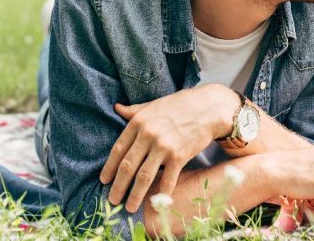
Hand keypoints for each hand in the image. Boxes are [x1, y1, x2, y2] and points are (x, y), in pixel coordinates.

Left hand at [100, 84, 239, 212]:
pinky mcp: (180, 155)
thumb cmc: (181, 105)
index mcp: (139, 122)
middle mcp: (148, 134)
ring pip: (144, 176)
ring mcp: (164, 146)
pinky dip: (161, 193)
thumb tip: (117, 108)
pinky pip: (168, 179)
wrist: (209, 108)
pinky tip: (156, 204)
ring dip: (134, 195)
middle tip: (112, 200)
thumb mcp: (154, 105)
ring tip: (129, 207)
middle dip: (118, 187)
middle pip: (127, 166)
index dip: (109, 168)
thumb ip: (135, 111)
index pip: (118, 150)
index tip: (104, 181)